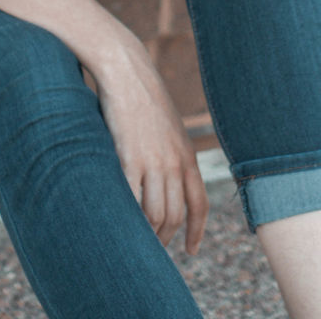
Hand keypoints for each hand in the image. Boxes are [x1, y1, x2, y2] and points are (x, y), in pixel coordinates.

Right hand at [89, 36, 208, 254]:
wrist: (126, 71)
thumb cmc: (144, 97)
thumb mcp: (169, 127)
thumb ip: (172, 153)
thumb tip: (169, 181)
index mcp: (187, 154)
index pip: (199, 203)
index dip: (196, 231)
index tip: (190, 250)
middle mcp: (174, 162)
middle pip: (174, 215)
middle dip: (166, 238)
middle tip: (155, 249)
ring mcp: (152, 162)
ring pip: (154, 215)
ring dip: (147, 234)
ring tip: (138, 241)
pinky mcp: (128, 159)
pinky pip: (132, 201)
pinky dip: (128, 218)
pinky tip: (122, 224)